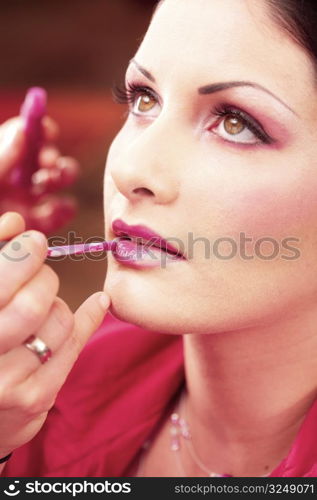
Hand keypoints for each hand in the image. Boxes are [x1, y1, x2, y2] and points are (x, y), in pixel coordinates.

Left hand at [0, 116, 78, 233]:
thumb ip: (0, 157)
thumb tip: (22, 130)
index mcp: (1, 161)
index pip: (23, 134)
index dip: (38, 128)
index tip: (48, 131)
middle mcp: (15, 178)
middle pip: (43, 155)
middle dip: (51, 155)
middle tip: (48, 164)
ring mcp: (28, 200)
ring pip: (56, 180)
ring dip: (62, 175)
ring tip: (52, 181)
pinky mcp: (38, 225)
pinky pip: (59, 212)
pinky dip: (65, 208)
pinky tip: (61, 206)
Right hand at [0, 212, 109, 458]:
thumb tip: (16, 222)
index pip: (0, 280)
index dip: (23, 254)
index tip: (36, 242)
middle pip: (32, 304)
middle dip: (44, 278)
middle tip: (42, 273)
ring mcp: (6, 383)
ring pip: (57, 321)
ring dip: (58, 303)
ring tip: (44, 306)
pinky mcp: (35, 398)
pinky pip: (75, 344)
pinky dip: (89, 317)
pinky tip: (96, 305)